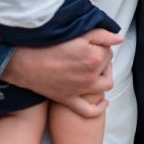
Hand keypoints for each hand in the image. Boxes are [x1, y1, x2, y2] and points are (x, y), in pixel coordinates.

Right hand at [1, 28, 123, 116]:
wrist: (24, 61)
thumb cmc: (48, 44)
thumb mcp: (78, 33)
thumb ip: (102, 34)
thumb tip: (119, 39)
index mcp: (95, 58)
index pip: (108, 50)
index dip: (100, 44)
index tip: (89, 43)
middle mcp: (91, 76)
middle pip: (107, 65)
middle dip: (102, 58)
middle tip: (88, 51)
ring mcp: (81, 90)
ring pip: (105, 84)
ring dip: (104, 76)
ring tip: (94, 68)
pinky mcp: (69, 100)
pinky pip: (89, 110)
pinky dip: (99, 107)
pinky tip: (103, 101)